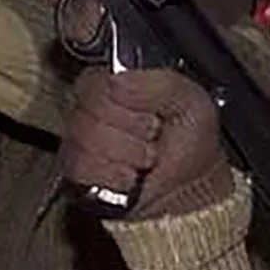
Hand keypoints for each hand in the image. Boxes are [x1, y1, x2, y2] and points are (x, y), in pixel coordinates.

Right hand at [59, 67, 229, 220]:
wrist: (193, 190)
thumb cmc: (189, 146)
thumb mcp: (189, 100)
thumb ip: (156, 82)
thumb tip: (117, 81)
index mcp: (113, 86)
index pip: (95, 79)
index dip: (124, 97)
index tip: (150, 112)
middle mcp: (90, 112)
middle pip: (88, 108)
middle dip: (131, 127)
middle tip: (151, 135)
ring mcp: (80, 143)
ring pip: (85, 137)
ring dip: (127, 152)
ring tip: (145, 158)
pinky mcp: (76, 176)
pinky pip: (81, 167)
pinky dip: (113, 174)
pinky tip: (130, 177)